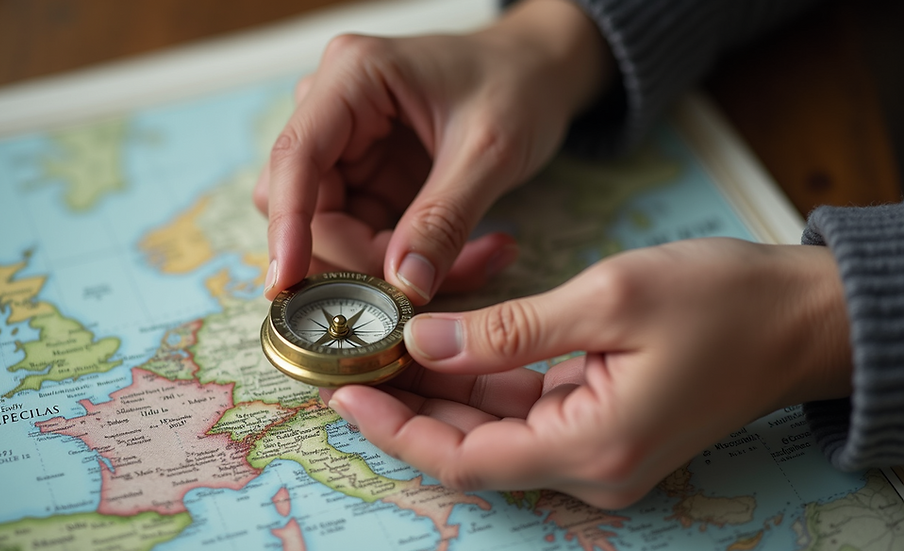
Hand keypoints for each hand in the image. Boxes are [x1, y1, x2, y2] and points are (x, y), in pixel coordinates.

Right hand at [254, 0, 613, 301]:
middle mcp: (335, 111)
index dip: (287, 225)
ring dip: (390, 268)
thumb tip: (403, 286)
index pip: (295, 157)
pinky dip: (409, 262)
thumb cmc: (519, 84)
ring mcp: (349, 149)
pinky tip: (469, 257)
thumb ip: (444, 218)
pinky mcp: (369, 181)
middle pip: (307, 206)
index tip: (287, 284)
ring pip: (334, 233)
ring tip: (473, 262)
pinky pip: (367, 239)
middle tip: (427, 283)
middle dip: (359, 259)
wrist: (541, 72)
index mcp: (354, 78)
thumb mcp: (491, 151)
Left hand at [320, 239, 852, 507]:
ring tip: (384, 350)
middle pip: (473, 449)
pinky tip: (444, 348)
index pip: (465, 460)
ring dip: (441, 394)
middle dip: (409, 408)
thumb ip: (508, 330)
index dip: (397, 431)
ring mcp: (598, 450)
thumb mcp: (607, 299)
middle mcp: (590, 466)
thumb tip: (425, 344)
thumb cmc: (721, 302)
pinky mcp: (603, 425)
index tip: (345, 392)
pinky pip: (526, 412)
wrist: (801, 317)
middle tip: (353, 361)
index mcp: (591, 449)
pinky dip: (484, 384)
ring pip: (495, 429)